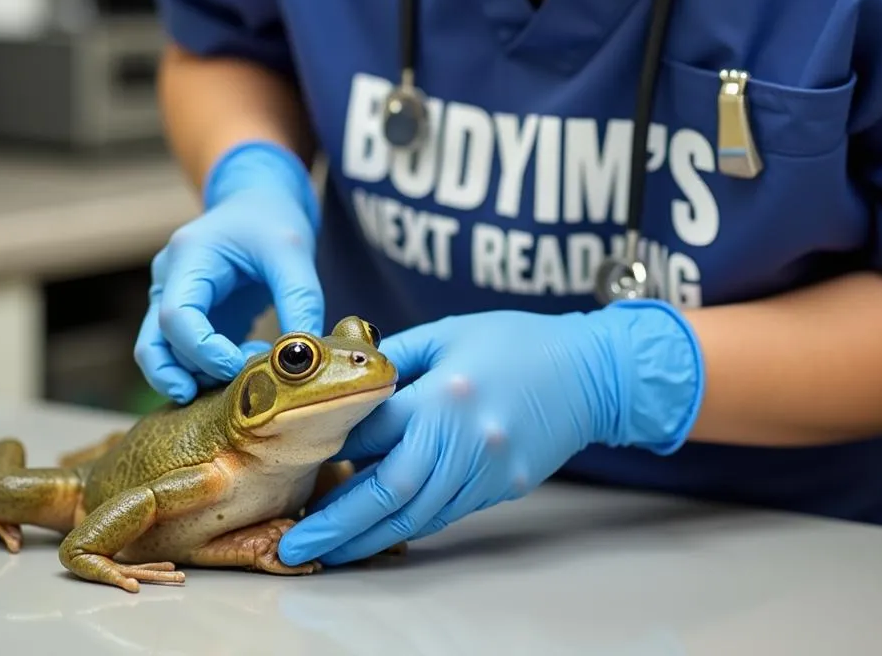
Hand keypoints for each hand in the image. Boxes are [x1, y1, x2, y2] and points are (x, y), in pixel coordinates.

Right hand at [134, 140, 323, 402]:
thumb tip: (305, 354)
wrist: (259, 201)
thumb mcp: (293, 250)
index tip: (243, 366)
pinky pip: (179, 355)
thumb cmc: (271, 219)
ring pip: (159, 355)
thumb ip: (300, 298)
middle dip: (194, 373)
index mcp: (188, 256)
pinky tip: (244, 369)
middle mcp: (168, 279)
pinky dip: (204, 371)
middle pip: (156, 344)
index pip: (176, 317)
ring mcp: (170, 299)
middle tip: (243, 385)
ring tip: (246, 376)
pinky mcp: (186, 317)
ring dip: (195, 377)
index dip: (204, 351)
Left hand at [277, 300, 704, 566]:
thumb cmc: (514, 341)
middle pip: (389, 491)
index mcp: (444, 393)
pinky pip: (444, 513)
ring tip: (325, 551)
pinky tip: (378, 533)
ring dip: (367, 538)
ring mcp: (486, 470)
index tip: (293, 462)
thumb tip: (345, 375)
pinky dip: (407, 525)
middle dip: (337, 523)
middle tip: (294, 544)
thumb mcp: (448, 331)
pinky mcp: (501, 488)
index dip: (329, 447)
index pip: (372, 429)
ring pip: (416, 515)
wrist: (588, 371)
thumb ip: (395, 356)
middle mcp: (463, 438)